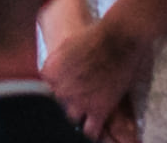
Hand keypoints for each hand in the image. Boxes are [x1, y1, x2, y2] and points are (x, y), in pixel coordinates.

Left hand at [45, 0, 149, 135]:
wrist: (118, 37)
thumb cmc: (95, 36)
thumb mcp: (66, 46)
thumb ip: (57, 64)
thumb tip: (52, 75)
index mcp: (50, 72)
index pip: (47, 90)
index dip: (60, 88)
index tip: (69, 86)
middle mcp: (60, 89)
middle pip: (59, 104)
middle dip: (70, 100)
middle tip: (82, 95)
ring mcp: (79, 101)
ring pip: (72, 119)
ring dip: (80, 114)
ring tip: (89, 109)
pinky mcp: (98, 110)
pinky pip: (90, 131)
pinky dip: (93, 131)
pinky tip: (96, 125)